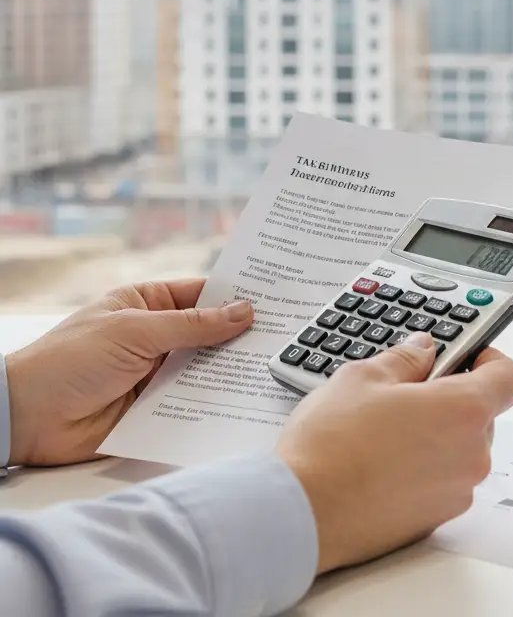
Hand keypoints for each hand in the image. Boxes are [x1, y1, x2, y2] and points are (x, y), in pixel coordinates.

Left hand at [5, 279, 253, 466]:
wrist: (24, 419)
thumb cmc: (68, 360)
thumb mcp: (135, 330)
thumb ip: (192, 325)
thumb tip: (243, 312)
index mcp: (147, 304)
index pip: (202, 294)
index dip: (236, 295)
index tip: (276, 297)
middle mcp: (156, 337)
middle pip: (210, 333)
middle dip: (241, 335)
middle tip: (286, 334)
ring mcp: (157, 374)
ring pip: (205, 369)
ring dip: (231, 370)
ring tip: (274, 367)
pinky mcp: (156, 409)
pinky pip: (193, 403)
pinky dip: (215, 403)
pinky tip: (244, 401)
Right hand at [275, 332, 512, 573]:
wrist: (301, 515)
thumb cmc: (331, 445)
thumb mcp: (363, 376)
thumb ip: (405, 358)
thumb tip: (423, 350)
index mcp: (464, 410)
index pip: (510, 378)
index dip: (492, 361)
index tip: (467, 356)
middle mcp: (472, 455)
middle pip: (482, 415)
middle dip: (451, 399)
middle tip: (407, 392)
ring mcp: (456, 492)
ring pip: (460, 449)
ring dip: (436, 436)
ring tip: (385, 431)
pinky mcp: (434, 520)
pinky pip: (441, 481)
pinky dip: (423, 468)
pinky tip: (381, 463)